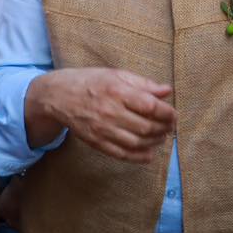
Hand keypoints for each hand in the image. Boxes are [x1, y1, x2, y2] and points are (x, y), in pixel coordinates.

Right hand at [32, 68, 175, 162]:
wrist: (59, 96)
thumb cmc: (91, 82)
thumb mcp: (116, 75)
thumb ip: (143, 84)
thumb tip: (167, 91)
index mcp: (117, 91)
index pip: (150, 106)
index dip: (167, 113)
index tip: (173, 115)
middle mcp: (110, 112)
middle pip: (146, 127)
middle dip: (163, 129)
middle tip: (170, 127)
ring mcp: (103, 130)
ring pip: (137, 142)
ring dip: (154, 142)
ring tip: (161, 137)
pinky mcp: (97, 142)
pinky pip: (122, 154)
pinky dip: (139, 157)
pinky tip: (149, 153)